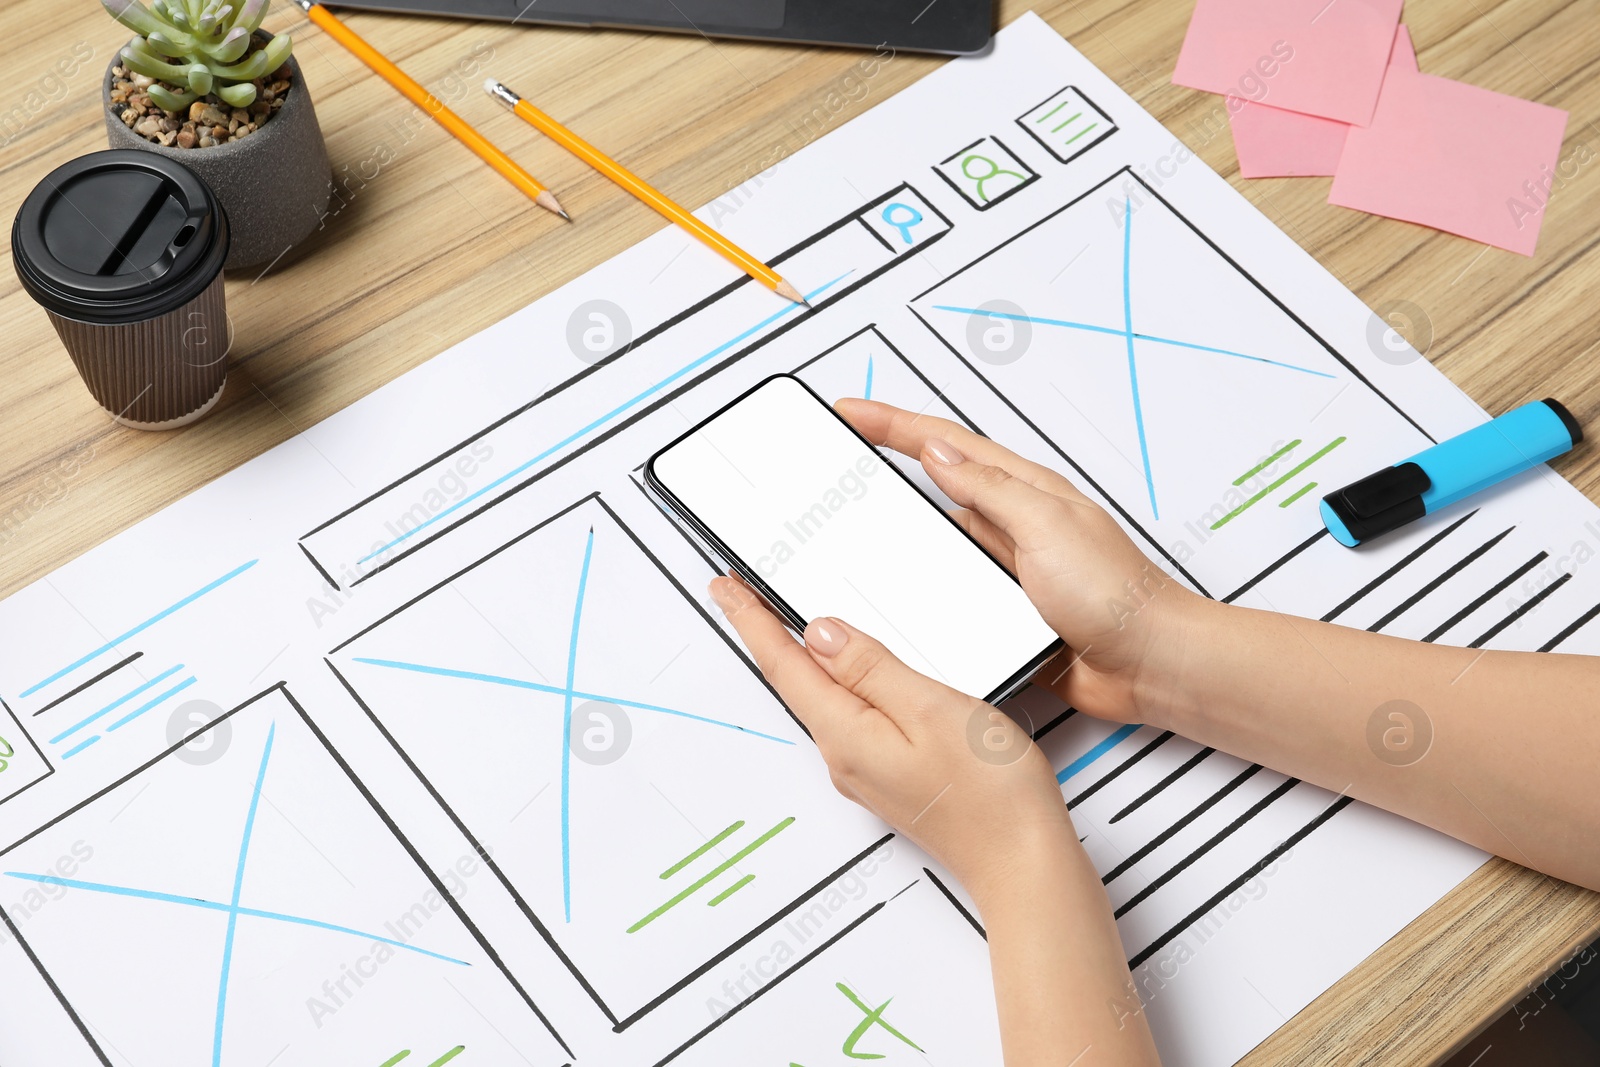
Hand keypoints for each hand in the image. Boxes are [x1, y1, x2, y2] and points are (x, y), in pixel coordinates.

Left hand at [709, 578, 1075, 902]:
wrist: (1022, 862)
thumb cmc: (991, 794)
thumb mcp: (930, 709)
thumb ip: (872, 668)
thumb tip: (821, 633)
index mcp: (847, 734)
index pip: (785, 664)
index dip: (751, 619)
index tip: (725, 587)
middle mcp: (845, 756)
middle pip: (794, 682)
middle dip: (765, 634)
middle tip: (739, 594)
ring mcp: (866, 769)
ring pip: (822, 699)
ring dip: (800, 657)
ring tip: (780, 621)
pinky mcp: (890, 775)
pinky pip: (850, 716)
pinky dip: (836, 682)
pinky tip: (845, 670)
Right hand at [835, 398, 1201, 723]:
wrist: (1148, 663)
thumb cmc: (1117, 594)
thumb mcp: (1046, 525)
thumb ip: (990, 489)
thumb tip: (938, 454)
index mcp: (1023, 490)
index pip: (944, 444)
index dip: (893, 424)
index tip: (850, 412)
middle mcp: (1012, 523)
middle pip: (935, 484)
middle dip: (886, 465)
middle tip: (839, 458)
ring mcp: (1006, 567)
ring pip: (938, 539)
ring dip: (900, 531)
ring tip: (853, 521)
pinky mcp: (1002, 610)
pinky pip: (948, 590)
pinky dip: (920, 586)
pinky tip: (898, 591)